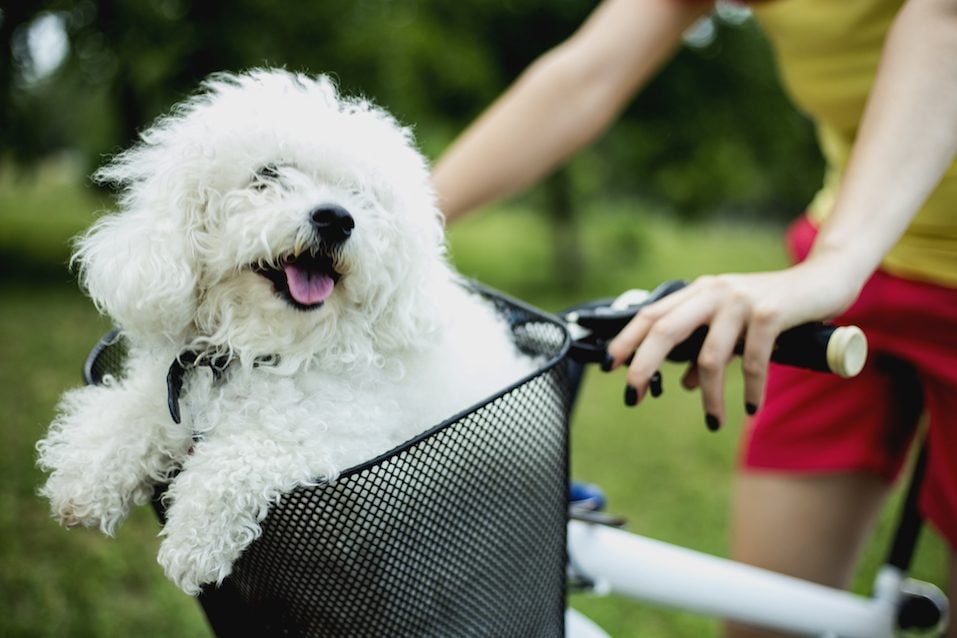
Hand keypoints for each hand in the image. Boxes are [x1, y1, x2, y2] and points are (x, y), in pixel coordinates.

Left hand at [605, 261, 858, 427]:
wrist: (824, 280)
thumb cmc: (775, 307)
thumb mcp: (732, 327)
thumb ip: (704, 349)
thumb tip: (679, 382)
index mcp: (699, 292)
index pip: (651, 314)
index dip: (626, 339)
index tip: (609, 365)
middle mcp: (714, 292)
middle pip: (665, 330)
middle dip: (644, 365)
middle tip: (632, 397)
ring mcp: (740, 301)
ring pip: (710, 356)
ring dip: (708, 395)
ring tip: (713, 420)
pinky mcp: (770, 313)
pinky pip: (752, 360)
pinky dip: (750, 388)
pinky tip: (749, 407)